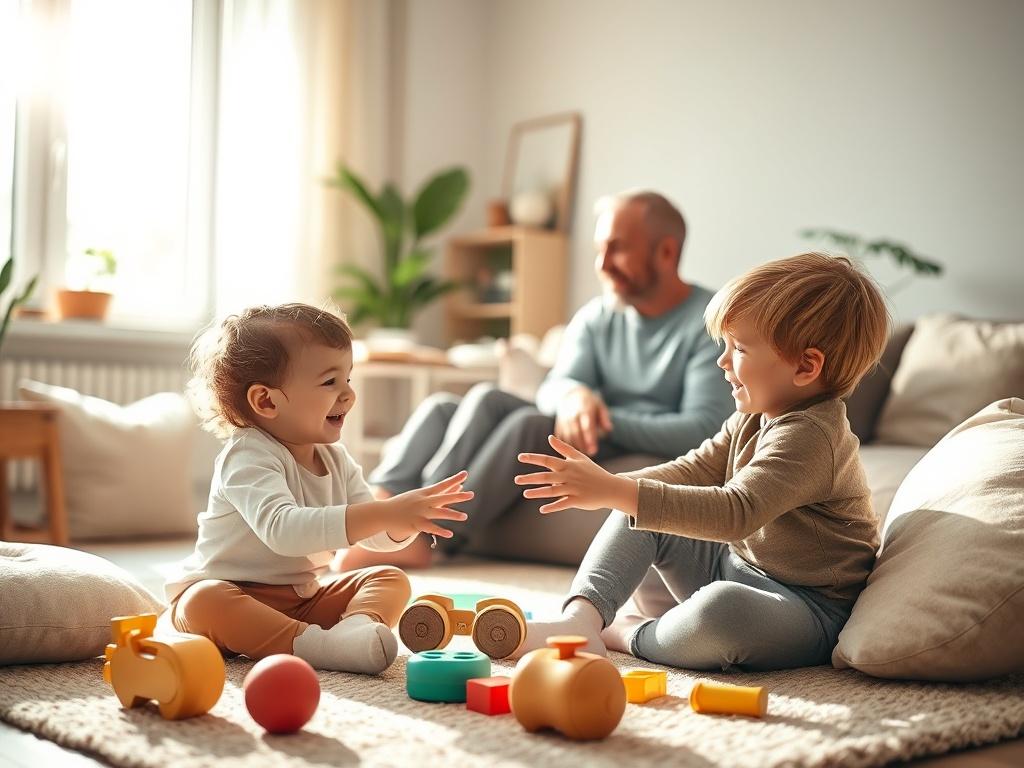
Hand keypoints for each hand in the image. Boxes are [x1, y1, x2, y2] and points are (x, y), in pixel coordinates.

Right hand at [380, 471, 472, 540]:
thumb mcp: (418, 496)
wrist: (383, 513)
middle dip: (457, 496)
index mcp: (424, 493)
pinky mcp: (415, 524)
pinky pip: (430, 528)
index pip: (441, 485)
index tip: (465, 474)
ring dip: (452, 515)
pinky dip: (440, 531)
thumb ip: (436, 494)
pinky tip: (450, 534)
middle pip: (442, 498)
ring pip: (438, 513)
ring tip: (465, 516)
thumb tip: (453, 488)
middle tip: (471, 494)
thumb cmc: (403, 504)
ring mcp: (419, 513)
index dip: (454, 480)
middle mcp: (423, 501)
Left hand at [516, 435, 637, 513]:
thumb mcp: (579, 457)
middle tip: (516, 479)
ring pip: (552, 491)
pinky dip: (553, 507)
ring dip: (538, 493)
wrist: (610, 488)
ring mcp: (573, 489)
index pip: (547, 460)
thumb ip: (563, 448)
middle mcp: (569, 476)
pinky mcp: (577, 500)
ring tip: (525, 494)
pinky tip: (542, 509)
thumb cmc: (593, 471)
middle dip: (530, 478)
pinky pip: (563, 504)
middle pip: (546, 477)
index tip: (520, 457)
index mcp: (568, 465)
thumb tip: (550, 437)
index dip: (533, 458)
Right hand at [554, 386, 611, 455]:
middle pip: (576, 433)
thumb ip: (604, 418)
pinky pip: (560, 437)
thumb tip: (608, 429)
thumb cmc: (590, 403)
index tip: (594, 450)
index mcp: (585, 410)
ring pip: (567, 436)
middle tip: (591, 454)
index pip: (587, 426)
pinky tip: (572, 452)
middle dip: (582, 445)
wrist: (571, 395)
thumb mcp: (599, 406)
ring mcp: (564, 420)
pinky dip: (565, 446)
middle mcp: (573, 416)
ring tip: (583, 455)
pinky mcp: (559, 425)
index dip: (590, 439)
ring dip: (575, 447)